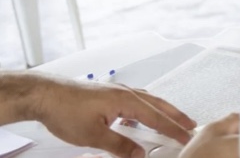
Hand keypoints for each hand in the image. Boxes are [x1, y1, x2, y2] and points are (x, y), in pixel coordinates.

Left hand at [36, 77, 194, 157]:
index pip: (156, 118)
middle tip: (190, 125)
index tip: (187, 136)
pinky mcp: (108, 94)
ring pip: (147, 101)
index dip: (173, 129)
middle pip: (158, 105)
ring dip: (161, 111)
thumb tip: (139, 155)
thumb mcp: (94, 135)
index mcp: (126, 101)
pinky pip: (134, 100)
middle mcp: (125, 93)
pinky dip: (144, 109)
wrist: (45, 95)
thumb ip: (119, 146)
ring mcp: (117, 91)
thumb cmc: (66, 110)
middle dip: (175, 116)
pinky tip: (138, 119)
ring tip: (170, 120)